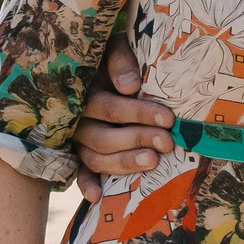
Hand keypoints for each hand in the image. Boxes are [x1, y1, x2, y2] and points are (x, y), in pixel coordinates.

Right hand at [74, 36, 175, 197]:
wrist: (87, 60)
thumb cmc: (107, 55)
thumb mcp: (111, 47)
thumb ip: (119, 61)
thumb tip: (130, 86)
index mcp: (82, 92)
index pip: (109, 108)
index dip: (139, 114)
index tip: (169, 118)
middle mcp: (75, 119)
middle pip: (102, 138)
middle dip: (138, 140)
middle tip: (168, 142)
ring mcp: (74, 138)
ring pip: (95, 157)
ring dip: (124, 163)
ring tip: (153, 162)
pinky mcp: (76, 151)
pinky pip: (78, 171)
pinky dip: (86, 184)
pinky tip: (97, 197)